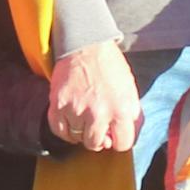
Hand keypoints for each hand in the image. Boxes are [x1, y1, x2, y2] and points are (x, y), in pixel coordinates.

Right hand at [47, 41, 139, 155]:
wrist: (86, 45)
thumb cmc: (109, 66)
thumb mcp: (130, 90)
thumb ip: (130, 115)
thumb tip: (122, 137)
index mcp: (121, 109)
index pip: (123, 144)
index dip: (118, 140)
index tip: (114, 135)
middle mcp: (99, 112)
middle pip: (95, 144)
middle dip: (98, 138)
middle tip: (97, 127)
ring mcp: (76, 109)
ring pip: (76, 138)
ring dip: (80, 131)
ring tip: (84, 117)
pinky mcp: (58, 104)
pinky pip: (58, 130)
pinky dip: (64, 130)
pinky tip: (71, 121)